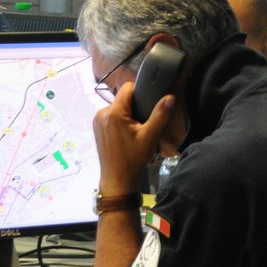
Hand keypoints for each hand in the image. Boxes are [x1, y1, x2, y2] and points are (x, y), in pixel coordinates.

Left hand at [93, 80, 173, 194]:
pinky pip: (111, 115)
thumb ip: (160, 114)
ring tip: (135, 130)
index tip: (148, 106)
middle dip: (134, 106)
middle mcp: (101, 113)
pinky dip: (119, 120)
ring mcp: (97, 120)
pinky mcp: (96, 127)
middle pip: (122, 99)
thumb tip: (171, 97)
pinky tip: (126, 134)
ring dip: (127, 114)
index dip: (140, 93)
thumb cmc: (134, 158)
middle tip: (143, 123)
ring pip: (117, 107)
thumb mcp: (150, 136)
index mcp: (113, 113)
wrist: (118, 178)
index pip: (127, 88)